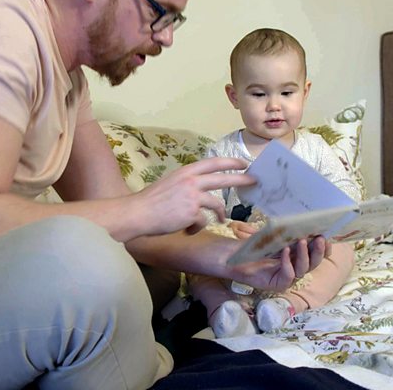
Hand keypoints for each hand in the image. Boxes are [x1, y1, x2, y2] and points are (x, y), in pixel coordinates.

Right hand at [130, 157, 254, 236]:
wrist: (138, 214)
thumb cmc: (151, 201)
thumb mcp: (170, 183)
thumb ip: (187, 183)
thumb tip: (201, 189)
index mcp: (186, 171)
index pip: (213, 162)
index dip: (230, 162)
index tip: (243, 162)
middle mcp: (191, 181)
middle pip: (223, 178)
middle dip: (241, 179)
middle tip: (254, 181)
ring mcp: (193, 197)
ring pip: (217, 204)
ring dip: (221, 213)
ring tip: (222, 220)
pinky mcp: (192, 213)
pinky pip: (203, 221)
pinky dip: (196, 228)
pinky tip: (187, 231)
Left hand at [227, 236, 329, 291]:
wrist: (234, 254)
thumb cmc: (253, 244)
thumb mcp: (273, 234)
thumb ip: (288, 230)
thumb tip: (304, 218)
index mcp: (297, 255)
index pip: (316, 254)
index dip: (324, 248)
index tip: (327, 237)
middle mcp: (294, 266)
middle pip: (314, 262)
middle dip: (318, 251)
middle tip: (320, 238)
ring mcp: (287, 277)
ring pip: (303, 269)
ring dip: (305, 255)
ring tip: (302, 241)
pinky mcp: (277, 284)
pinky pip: (289, 276)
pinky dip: (288, 263)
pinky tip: (284, 252)